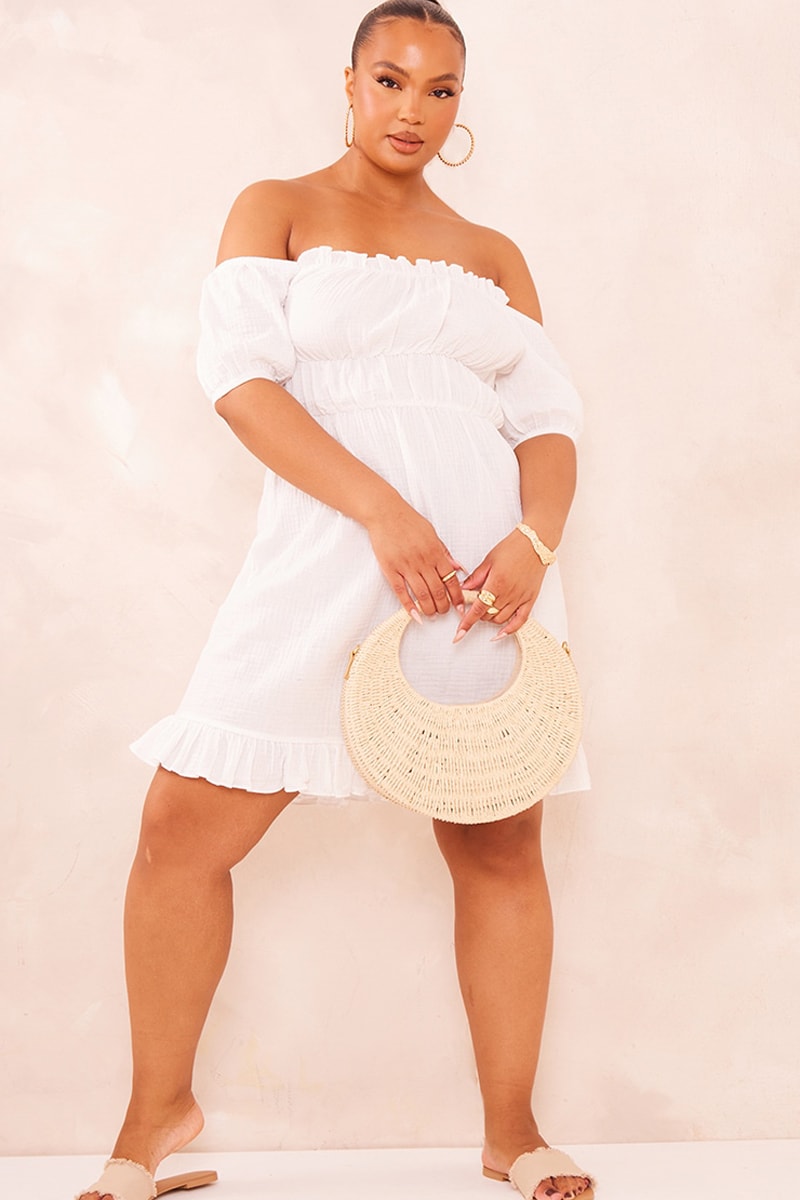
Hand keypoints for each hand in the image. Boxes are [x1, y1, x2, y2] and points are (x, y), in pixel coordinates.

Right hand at [365, 497, 464, 618]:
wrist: (385, 513)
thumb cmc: (409, 521)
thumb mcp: (432, 534)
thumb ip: (445, 552)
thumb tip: (459, 568)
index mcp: (435, 552)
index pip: (451, 579)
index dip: (457, 596)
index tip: (460, 607)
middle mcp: (423, 561)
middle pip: (437, 591)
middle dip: (443, 606)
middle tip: (444, 612)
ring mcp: (406, 566)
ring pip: (421, 594)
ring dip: (429, 609)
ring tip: (431, 615)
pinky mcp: (390, 569)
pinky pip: (401, 591)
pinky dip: (409, 606)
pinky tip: (415, 615)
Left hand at [454, 529, 546, 641]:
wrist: (535, 543)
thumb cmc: (513, 548)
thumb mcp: (489, 560)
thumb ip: (475, 577)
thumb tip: (463, 589)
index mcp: (496, 583)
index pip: (477, 609)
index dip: (467, 622)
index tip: (459, 633)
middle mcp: (509, 594)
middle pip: (487, 615)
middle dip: (477, 614)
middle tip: (474, 605)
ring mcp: (520, 598)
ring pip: (500, 619)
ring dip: (490, 618)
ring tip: (487, 609)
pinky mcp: (530, 599)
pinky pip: (520, 620)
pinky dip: (510, 629)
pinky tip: (501, 634)